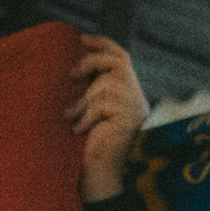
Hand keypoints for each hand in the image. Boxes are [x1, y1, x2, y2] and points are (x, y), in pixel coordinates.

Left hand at [70, 34, 148, 202]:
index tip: (81, 38)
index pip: (122, 56)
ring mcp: (136, 108)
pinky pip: (103, 104)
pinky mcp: (130, 119)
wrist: (97, 172)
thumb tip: (72, 62)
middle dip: (92, 62)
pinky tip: (80, 129)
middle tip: (72, 75)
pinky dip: (86, 115)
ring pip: (107, 85)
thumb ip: (89, 85)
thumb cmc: (87, 141)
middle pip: (119, 62)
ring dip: (84, 100)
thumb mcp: (88, 106)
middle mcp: (138, 98)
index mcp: (129, 92)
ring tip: (72, 116)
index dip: (103, 44)